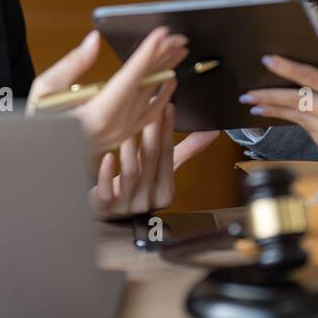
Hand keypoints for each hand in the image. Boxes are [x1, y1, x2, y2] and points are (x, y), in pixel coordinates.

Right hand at [28, 26, 188, 153]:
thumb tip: (94, 41)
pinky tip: (171, 82)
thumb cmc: (38, 123)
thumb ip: (72, 64)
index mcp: (95, 115)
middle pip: (145, 85)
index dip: (148, 54)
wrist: (39, 156)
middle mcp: (114, 127)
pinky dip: (164, 97)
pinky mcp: (121, 136)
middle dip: (163, 58)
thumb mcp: (45, 91)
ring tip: (179, 51)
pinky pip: (150, 116)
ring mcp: (120, 134)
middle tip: (178, 38)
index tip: (162, 35)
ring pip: (151, 98)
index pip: (130, 78)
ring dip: (166, 72)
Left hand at [89, 105, 221, 216]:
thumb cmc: (135, 186)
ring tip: (127, 128)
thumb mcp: (160, 170)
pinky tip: (107, 157)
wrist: (106, 211)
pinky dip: (107, 174)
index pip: (168, 155)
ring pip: (132, 174)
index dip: (168, 130)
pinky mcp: (105, 208)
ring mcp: (125, 206)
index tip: (167, 106)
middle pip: (152, 161)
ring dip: (130, 149)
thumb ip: (185, 152)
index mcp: (165, 192)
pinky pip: (107, 192)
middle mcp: (147, 201)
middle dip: (152, 132)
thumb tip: (212, 131)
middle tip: (149, 108)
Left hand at [238, 45, 317, 165]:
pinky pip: (305, 129)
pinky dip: (293, 120)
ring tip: (254, 103)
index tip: (268, 60)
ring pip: (296, 117)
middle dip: (268, 96)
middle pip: (296, 101)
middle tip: (247, 93)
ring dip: (273, 109)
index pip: (312, 78)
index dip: (288, 69)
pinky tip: (277, 113)